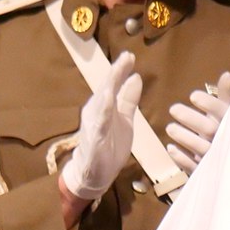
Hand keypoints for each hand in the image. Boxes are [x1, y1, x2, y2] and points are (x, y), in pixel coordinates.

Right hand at [60, 51, 142, 199]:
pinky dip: (103, 112)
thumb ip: (128, 99)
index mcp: (105, 106)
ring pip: (101, 103)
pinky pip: (98, 124)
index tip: (130, 55)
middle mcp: (96, 111)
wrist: (93, 173)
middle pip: (106, 89)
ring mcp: (93, 125)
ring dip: (109, 87)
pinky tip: (108, 101)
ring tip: (117, 72)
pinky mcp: (94, 140)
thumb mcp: (124, 119)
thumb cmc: (109, 145)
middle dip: (115, 73)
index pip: (113, 85)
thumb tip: (136, 76)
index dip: (121, 70)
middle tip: (127, 57)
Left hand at [165, 71, 229, 174]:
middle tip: (173, 109)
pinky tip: (170, 149)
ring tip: (170, 128)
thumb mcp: (229, 113)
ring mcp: (219, 158)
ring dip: (185, 137)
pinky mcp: (209, 172)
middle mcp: (228, 141)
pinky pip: (195, 167)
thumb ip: (226, 96)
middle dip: (192, 119)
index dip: (209, 104)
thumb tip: (226, 75)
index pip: (223, 112)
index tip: (193, 96)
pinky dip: (182, 158)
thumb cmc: (229, 132)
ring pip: (202, 148)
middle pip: (210, 129)